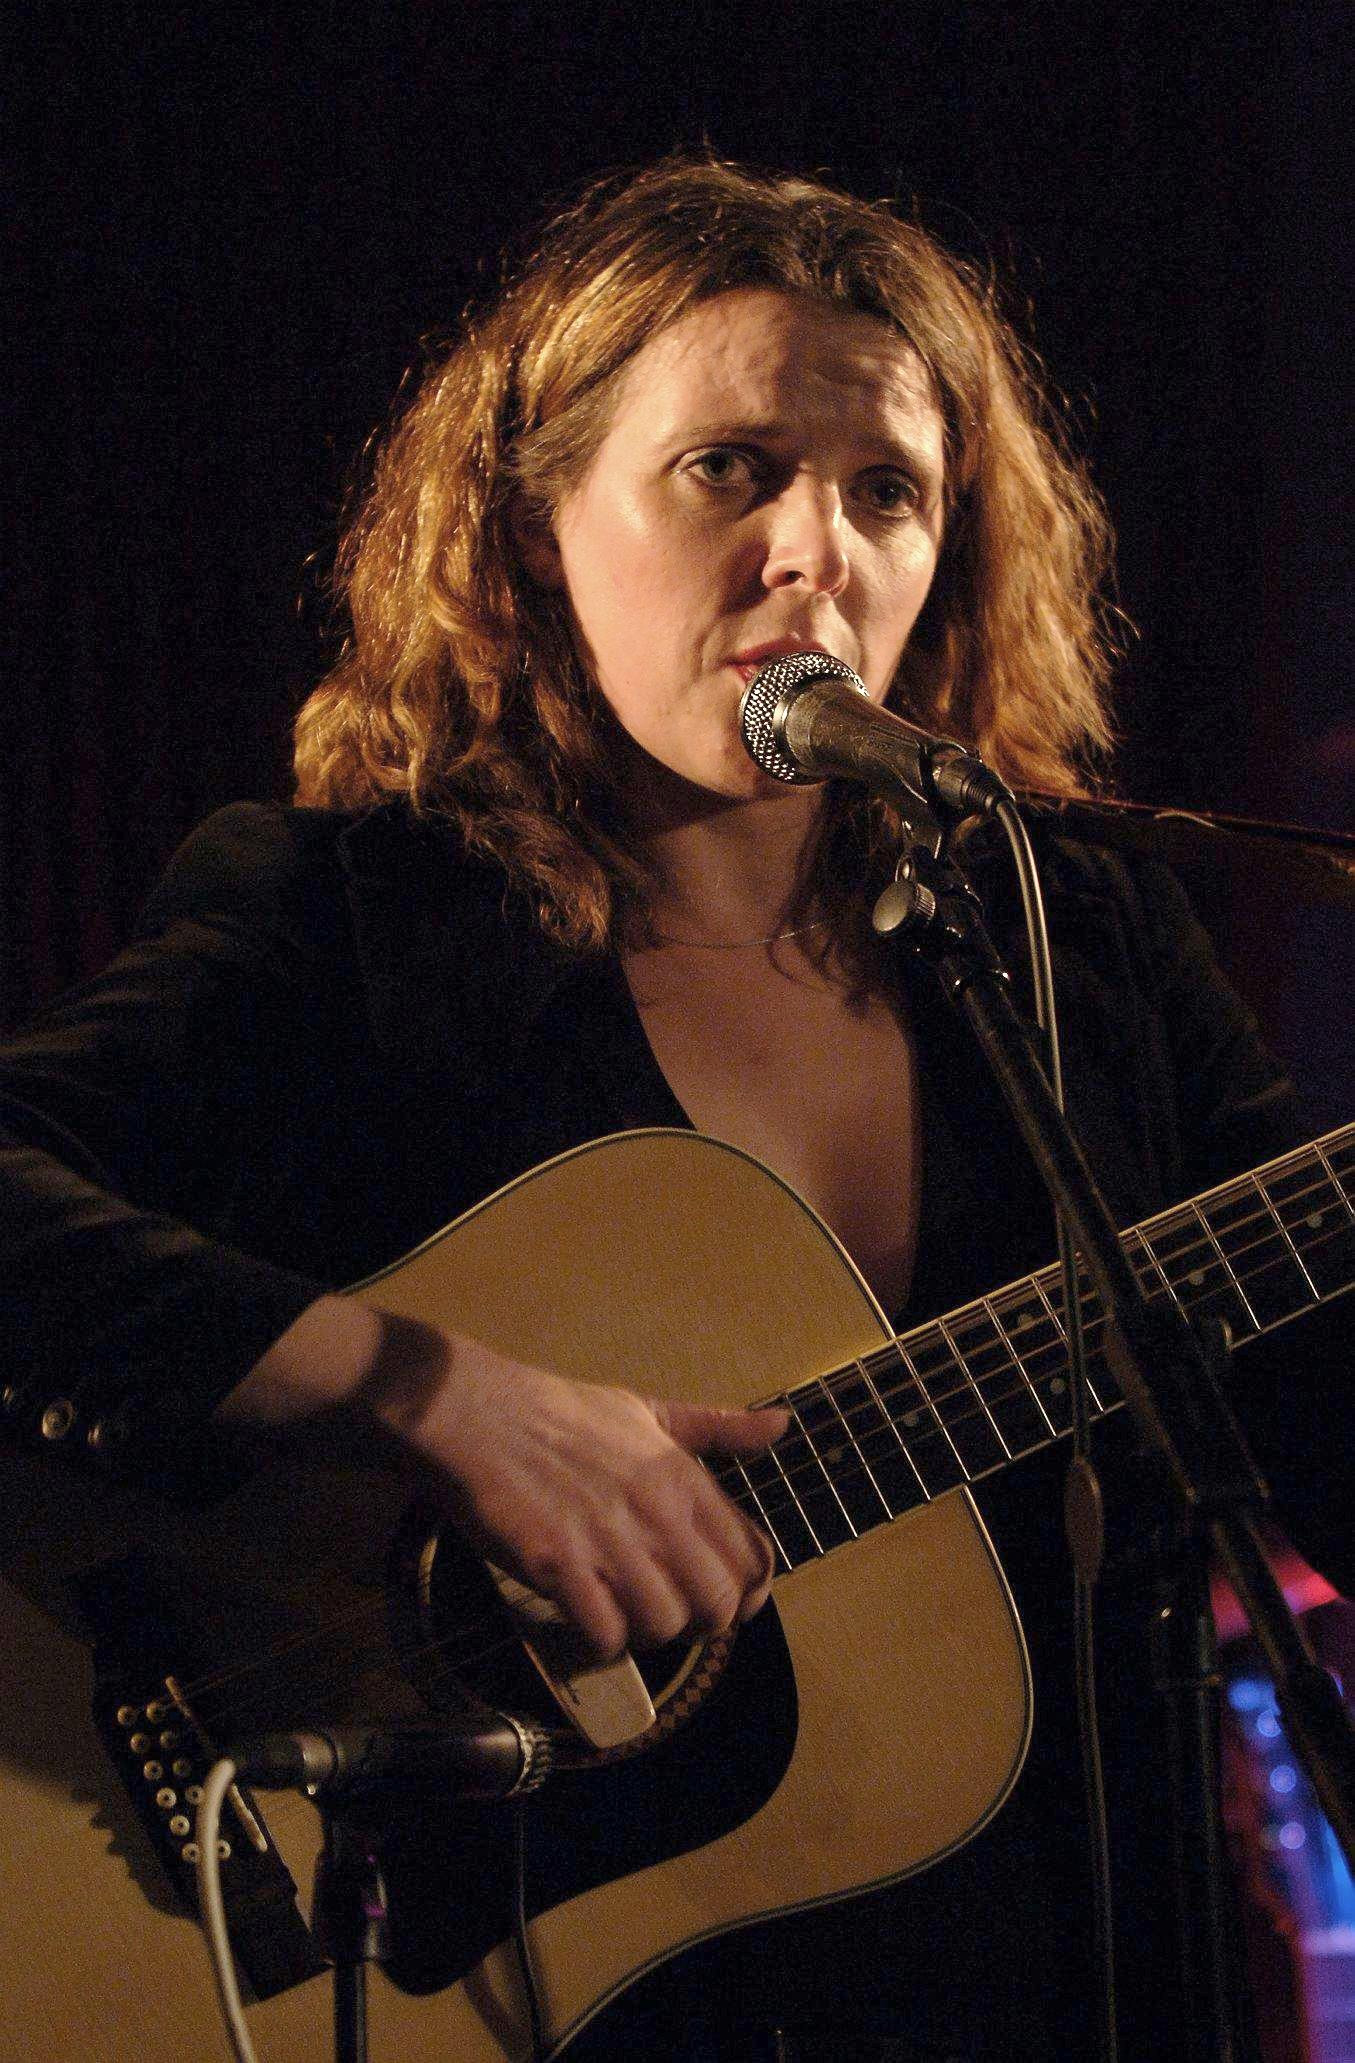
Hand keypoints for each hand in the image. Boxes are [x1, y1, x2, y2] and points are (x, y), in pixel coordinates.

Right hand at [224, 1297, 788, 1657]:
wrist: (479, 1415)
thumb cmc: (563, 1412)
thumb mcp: (649, 1410)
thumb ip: (717, 1427)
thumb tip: (782, 1424)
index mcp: (684, 1476)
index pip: (752, 1558)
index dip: (749, 1593)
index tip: (725, 1601)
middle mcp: (657, 1511)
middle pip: (717, 1606)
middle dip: (699, 1623)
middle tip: (666, 1612)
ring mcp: (608, 1541)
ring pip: (664, 1626)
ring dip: (645, 1634)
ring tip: (620, 1614)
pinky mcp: (558, 1566)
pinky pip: (603, 1636)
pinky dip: (598, 1642)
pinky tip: (582, 1620)